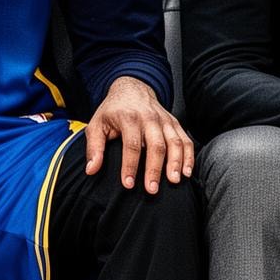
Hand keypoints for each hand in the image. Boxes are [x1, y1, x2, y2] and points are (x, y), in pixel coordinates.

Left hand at [84, 75, 193, 192]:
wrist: (132, 89)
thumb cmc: (112, 111)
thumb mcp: (96, 125)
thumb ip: (94, 147)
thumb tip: (91, 170)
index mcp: (129, 118)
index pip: (131, 145)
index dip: (130, 166)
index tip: (128, 184)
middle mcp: (150, 118)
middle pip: (156, 145)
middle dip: (155, 169)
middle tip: (152, 190)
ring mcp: (165, 120)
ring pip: (174, 142)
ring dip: (176, 163)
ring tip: (174, 181)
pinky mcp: (175, 123)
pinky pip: (186, 140)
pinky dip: (189, 156)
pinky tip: (187, 172)